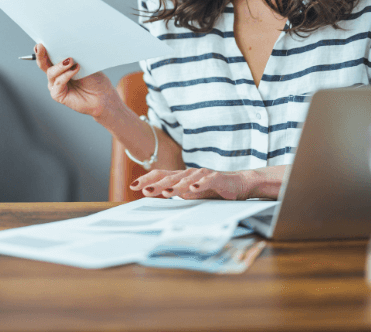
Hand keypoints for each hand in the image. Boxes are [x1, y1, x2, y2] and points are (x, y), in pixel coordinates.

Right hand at [35, 44, 115, 117]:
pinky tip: (74, 70)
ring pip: (51, 73)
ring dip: (61, 65)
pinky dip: (66, 75)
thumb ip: (73, 57)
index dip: (42, 49)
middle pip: (43, 64)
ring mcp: (55, 85)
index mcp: (60, 65)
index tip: (41, 42)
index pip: (48, 55)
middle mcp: (55, 75)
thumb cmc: (94, 79)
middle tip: (41, 46)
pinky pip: (58, 83)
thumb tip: (66, 47)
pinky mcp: (57, 95)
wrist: (103, 96)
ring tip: (71, 61)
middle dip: (41, 54)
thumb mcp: (84, 63)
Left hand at [130, 168, 253, 200]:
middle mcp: (190, 174)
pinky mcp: (217, 177)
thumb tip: (160, 195)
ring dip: (175, 186)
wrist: (238, 184)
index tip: (133, 186)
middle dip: (156, 184)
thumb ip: (177, 193)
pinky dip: (200, 184)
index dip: (147, 180)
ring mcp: (203, 174)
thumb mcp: (191, 194)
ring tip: (165, 192)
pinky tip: (193, 189)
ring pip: (186, 179)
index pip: (161, 176)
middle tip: (144, 190)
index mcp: (182, 177)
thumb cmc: (212, 189)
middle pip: (170, 177)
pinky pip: (207, 180)